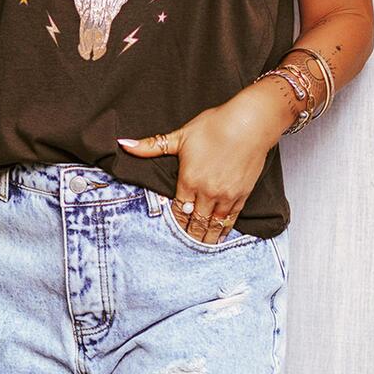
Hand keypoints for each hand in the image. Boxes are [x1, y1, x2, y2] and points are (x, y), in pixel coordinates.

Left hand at [117, 79, 292, 243]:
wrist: (250, 123)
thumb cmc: (216, 126)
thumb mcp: (180, 135)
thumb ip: (151, 145)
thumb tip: (123, 144)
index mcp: (189, 180)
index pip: (176, 211)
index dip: (172, 223)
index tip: (166, 234)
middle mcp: (206, 192)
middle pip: (193, 222)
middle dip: (187, 236)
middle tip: (180, 250)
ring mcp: (226, 195)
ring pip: (212, 225)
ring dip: (204, 238)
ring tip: (197, 249)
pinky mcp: (242, 195)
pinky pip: (230, 220)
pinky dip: (223, 231)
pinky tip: (218, 237)